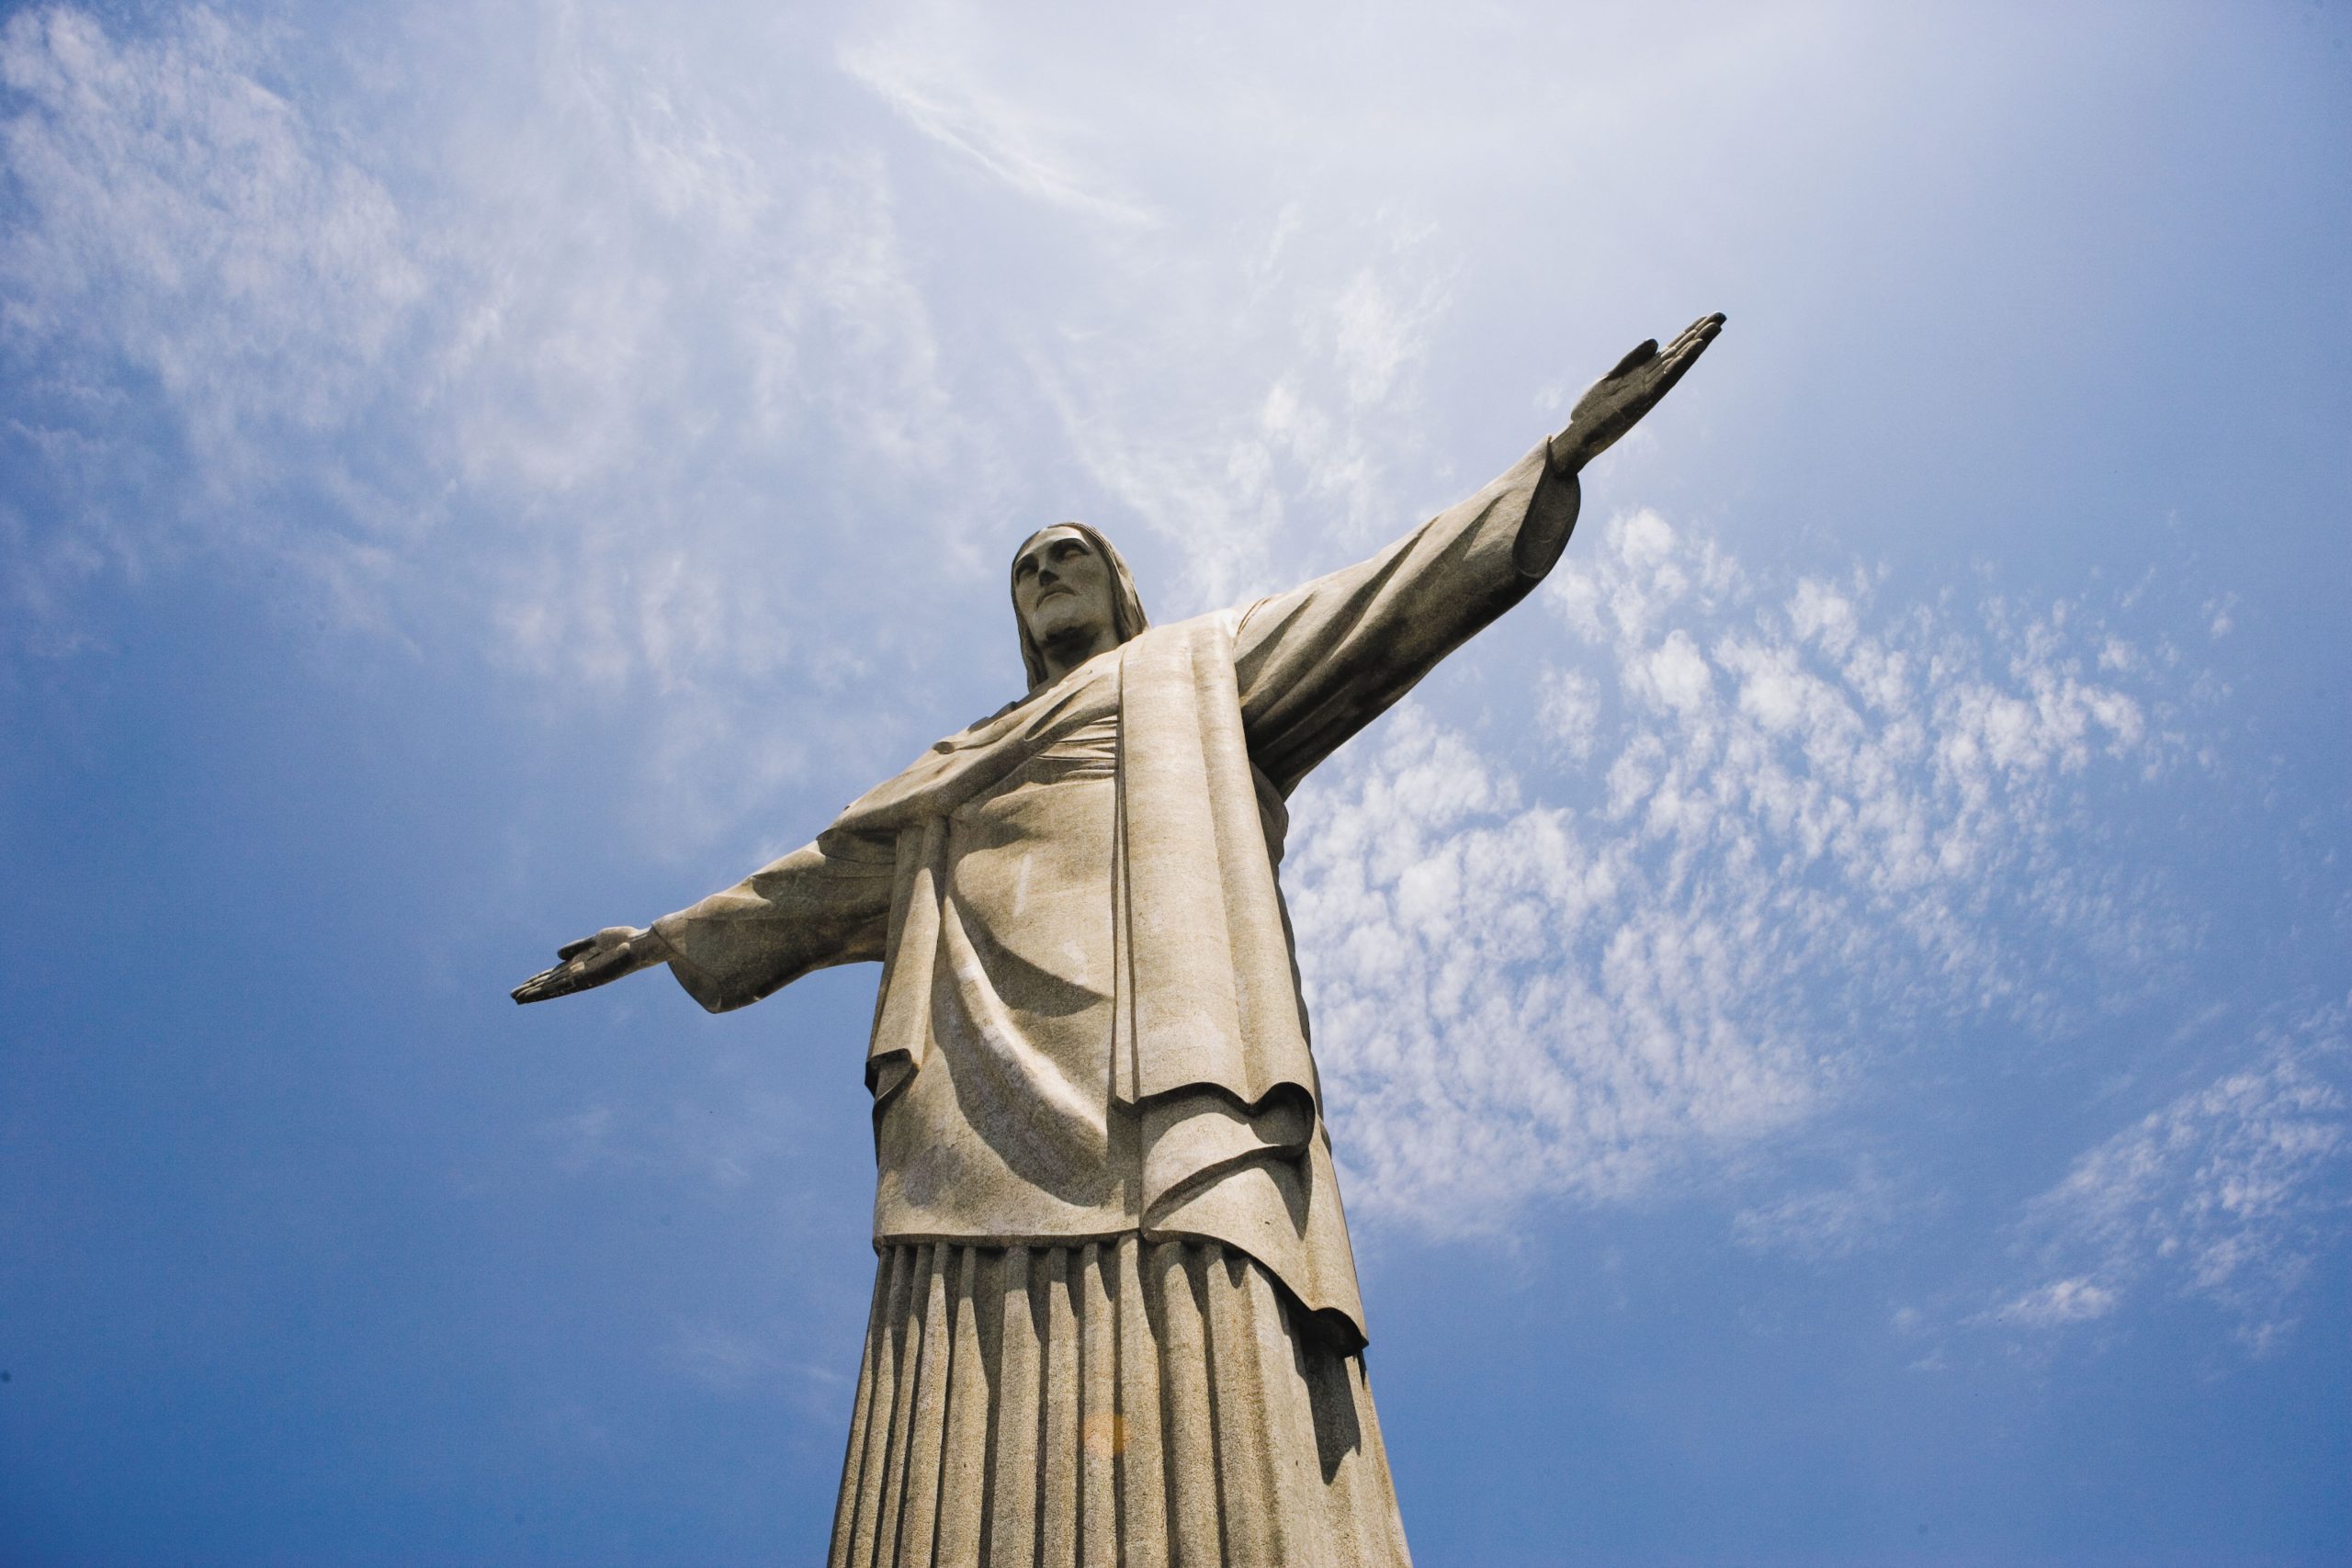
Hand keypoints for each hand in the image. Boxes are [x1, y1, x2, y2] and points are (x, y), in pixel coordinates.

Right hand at [511, 925, 671, 1003]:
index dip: (539, 979)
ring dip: (533, 993)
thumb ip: (577, 948)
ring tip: (515, 998)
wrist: (641, 945)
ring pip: (551, 988)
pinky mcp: (584, 980)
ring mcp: (581, 979)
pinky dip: (543, 992)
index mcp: (582, 965)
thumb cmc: (625, 940)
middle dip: (532, 989)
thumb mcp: (596, 941)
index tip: (523, 985)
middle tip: (513, 996)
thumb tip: (556, 954)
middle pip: (551, 984)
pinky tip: (531, 995)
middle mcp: (580, 975)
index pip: (555, 975)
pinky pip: (560, 987)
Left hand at [1548, 312, 1724, 473]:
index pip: (1673, 350)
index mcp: (1645, 375)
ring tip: (1715, 328)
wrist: (1578, 434)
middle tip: (1722, 316)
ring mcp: (1649, 390)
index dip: (1689, 334)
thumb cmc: (1593, 409)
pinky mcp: (1643, 399)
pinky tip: (1694, 349)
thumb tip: (1656, 341)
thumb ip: (1633, 359)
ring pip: (1679, 363)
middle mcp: (1652, 382)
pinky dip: (1682, 362)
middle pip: (1681, 354)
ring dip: (1697, 346)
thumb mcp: (1612, 377)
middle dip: (1700, 335)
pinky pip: (1667, 378)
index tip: (1708, 318)